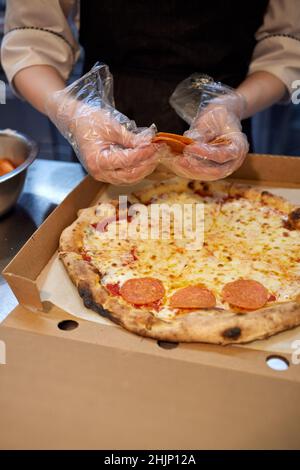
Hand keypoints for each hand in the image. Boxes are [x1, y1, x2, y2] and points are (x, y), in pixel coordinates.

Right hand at [46, 64, 158, 184]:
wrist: (74, 122)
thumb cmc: (89, 121)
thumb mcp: (111, 126)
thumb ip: (131, 138)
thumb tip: (149, 143)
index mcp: (98, 160)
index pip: (127, 161)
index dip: (144, 154)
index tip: (156, 145)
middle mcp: (99, 172)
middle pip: (130, 175)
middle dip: (147, 164)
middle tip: (160, 151)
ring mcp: (102, 175)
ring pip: (130, 178)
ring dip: (145, 168)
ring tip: (155, 155)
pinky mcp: (107, 173)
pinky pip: (126, 176)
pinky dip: (138, 169)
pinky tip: (146, 159)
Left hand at [182, 93, 248, 178]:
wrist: (223, 118)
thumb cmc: (218, 115)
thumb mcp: (212, 119)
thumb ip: (203, 134)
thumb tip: (191, 145)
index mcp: (239, 147)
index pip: (222, 155)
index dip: (205, 153)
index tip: (190, 148)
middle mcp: (233, 162)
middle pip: (215, 172)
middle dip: (195, 167)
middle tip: (179, 160)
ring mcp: (224, 168)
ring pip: (206, 176)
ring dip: (188, 170)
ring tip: (174, 162)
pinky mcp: (213, 170)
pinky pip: (200, 173)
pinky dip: (186, 169)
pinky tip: (174, 163)